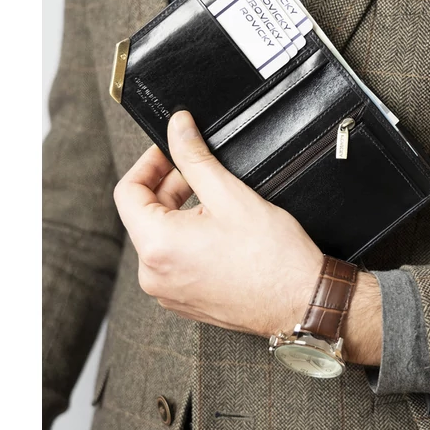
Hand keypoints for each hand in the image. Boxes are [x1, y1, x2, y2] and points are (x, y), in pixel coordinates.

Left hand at [113, 111, 381, 362]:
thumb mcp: (230, 194)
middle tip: (200, 171)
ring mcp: (168, 293)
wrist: (301, 302)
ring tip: (216, 202)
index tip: (169, 151)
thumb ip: (195, 157)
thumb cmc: (273, 256)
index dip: (148, 163)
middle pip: (143, 216)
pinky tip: (218, 232)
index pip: (127, 192)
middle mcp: (153, 275)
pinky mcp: (184, 302)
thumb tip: (177, 127)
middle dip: (168, 187)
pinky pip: (173, 262)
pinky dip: (187, 241)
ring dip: (180, 214)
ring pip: (160, 239)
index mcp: (157, 246)